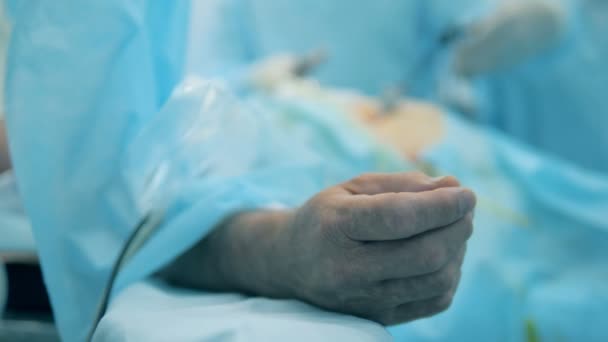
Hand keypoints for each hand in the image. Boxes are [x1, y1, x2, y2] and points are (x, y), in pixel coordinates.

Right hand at [162, 172, 475, 325]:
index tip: (466, 193)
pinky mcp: (378, 317)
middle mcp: (346, 268)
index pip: (399, 218)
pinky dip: (450, 275)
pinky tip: (442, 255)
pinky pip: (434, 301)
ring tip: (453, 229)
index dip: (442, 205)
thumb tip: (454, 187)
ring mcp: (362, 299)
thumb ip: (403, 185)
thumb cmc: (327, 216)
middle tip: (465, 209)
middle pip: (425, 255)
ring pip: (435, 281)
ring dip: (458, 251)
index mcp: (335, 226)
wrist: (291, 262)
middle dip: (457, 227)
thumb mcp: (354, 188)